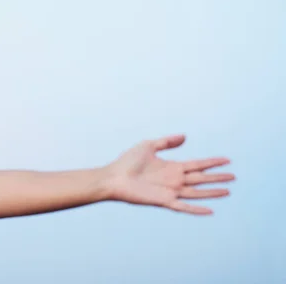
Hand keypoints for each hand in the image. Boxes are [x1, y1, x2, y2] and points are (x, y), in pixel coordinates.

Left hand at [105, 134, 234, 214]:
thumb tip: (185, 136)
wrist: (113, 177)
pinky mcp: (163, 201)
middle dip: (217, 177)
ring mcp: (170, 191)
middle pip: (201, 178)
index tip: (226, 160)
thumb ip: (167, 142)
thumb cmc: (127, 161)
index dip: (211, 162)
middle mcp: (174, 180)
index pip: (197, 165)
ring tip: (228, 190)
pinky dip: (196, 209)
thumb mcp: (148, 146)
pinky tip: (209, 210)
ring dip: (211, 192)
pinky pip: (183, 206)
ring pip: (196, 192)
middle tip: (233, 176)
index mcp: (172, 167)